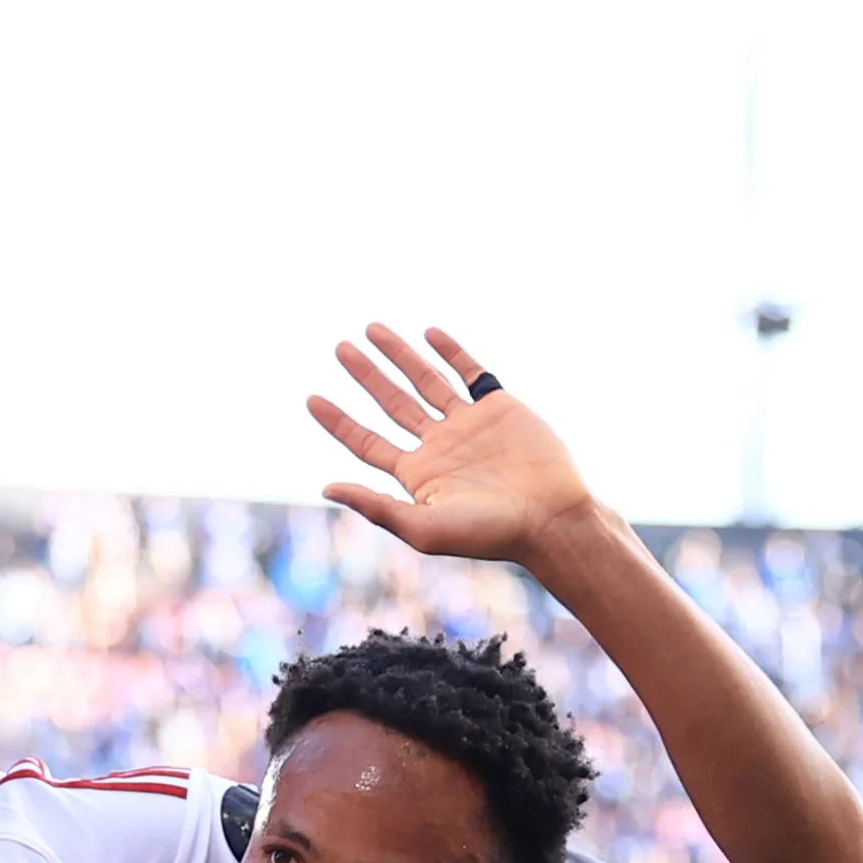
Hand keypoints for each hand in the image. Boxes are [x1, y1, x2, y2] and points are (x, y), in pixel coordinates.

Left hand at [309, 324, 599, 571]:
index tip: (311, 399)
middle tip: (340, 348)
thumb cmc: (490, 534)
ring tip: (372, 329)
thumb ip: (376, 506)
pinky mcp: (499, 408)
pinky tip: (430, 333)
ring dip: (400, 355)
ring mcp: (469, 425)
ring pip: (426, 381)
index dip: (338, 421)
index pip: (367, 443)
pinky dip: (452, 352)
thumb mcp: (424, 527)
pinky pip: (471, 373)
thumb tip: (326, 488)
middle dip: (365, 376)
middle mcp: (439, 447)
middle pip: (392, 404)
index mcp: (418, 476)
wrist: (551, 518)